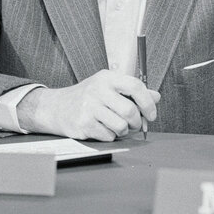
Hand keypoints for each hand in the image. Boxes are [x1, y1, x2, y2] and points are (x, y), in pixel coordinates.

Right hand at [17, 69, 159, 140]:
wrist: (56, 107)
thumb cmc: (88, 97)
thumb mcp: (109, 88)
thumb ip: (133, 92)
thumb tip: (156, 97)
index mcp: (107, 78)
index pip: (135, 86)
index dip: (147, 102)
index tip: (151, 114)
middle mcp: (98, 90)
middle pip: (130, 111)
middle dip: (136, 122)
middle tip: (135, 125)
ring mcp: (89, 107)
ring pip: (121, 126)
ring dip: (123, 131)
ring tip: (117, 126)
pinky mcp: (83, 124)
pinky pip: (108, 136)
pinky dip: (110, 136)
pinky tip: (102, 128)